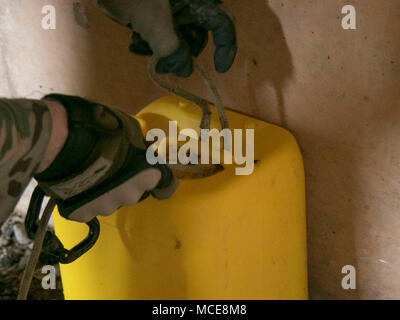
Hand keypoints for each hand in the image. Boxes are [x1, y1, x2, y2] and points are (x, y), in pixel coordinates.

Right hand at [35, 94, 177, 222]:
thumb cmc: (99, 129)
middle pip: (134, 192)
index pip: (166, 186)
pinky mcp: (82, 213)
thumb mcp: (128, 126)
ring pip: (110, 201)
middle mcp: (130, 196)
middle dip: (127, 182)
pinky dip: (84, 200)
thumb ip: (138, 142)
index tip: (151, 174)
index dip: (158, 179)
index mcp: (147, 176)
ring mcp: (105, 207)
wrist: (58, 141)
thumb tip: (142, 146)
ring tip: (88, 174)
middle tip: (111, 166)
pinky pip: (88, 208)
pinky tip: (75, 185)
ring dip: (105, 191)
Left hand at [94, 0, 236, 76]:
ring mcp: (171, 9)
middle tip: (164, 66)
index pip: (221, 23)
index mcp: (195, 0)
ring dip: (162, 51)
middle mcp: (187, 4)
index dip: (225, 47)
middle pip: (197, 37)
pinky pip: (161, 34)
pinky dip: (150, 43)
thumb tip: (185, 71)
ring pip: (177, 39)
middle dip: (181, 54)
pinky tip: (134, 42)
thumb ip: (171, 48)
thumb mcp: (152, 20)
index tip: (219, 69)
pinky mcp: (155, 13)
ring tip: (142, 50)